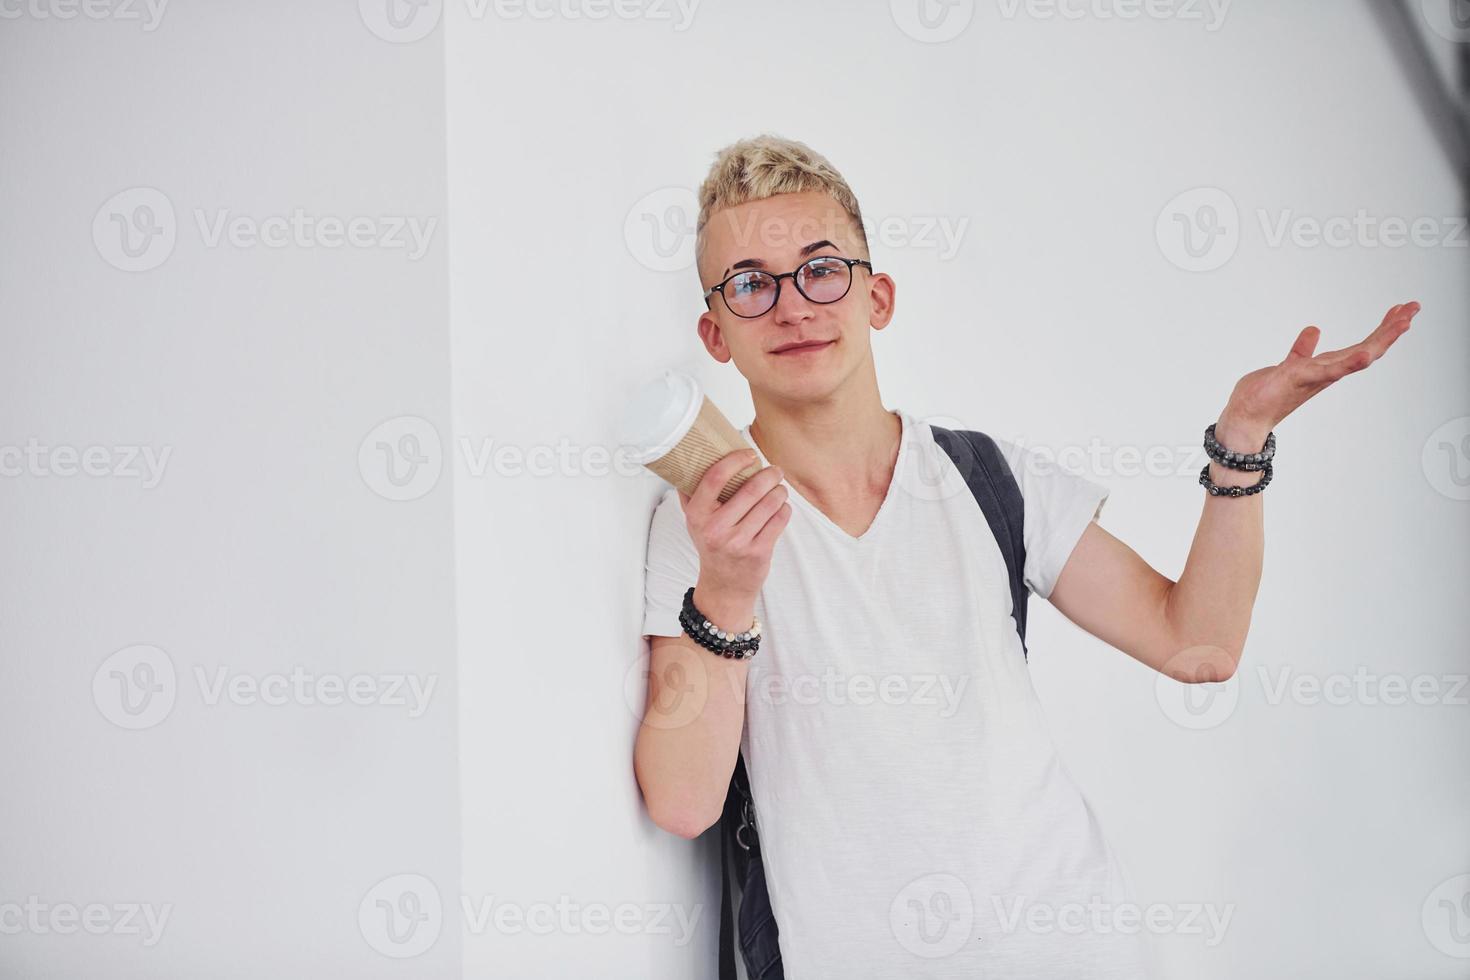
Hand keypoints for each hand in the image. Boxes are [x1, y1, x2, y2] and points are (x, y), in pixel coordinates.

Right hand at [677, 449, 791, 602]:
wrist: (724, 586)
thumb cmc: (712, 546)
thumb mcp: (694, 522)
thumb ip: (690, 494)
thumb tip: (690, 461)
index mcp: (698, 515)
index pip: (715, 477)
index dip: (735, 460)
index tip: (749, 454)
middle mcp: (716, 528)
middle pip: (751, 489)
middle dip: (769, 475)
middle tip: (775, 470)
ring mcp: (738, 541)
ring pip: (769, 503)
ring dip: (780, 491)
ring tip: (780, 488)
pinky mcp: (759, 552)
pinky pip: (780, 519)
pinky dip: (784, 509)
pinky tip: (782, 507)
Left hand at [1219, 301, 1418, 438]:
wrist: (1246, 418)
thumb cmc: (1266, 394)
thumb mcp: (1289, 364)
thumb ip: (1302, 349)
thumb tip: (1314, 330)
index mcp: (1326, 367)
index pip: (1361, 345)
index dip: (1383, 330)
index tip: (1403, 311)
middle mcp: (1326, 373)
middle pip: (1367, 349)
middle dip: (1391, 329)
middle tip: (1413, 308)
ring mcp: (1315, 377)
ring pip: (1355, 357)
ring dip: (1380, 341)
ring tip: (1402, 325)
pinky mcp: (1297, 377)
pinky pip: (1327, 370)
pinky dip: (1347, 363)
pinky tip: (1364, 354)